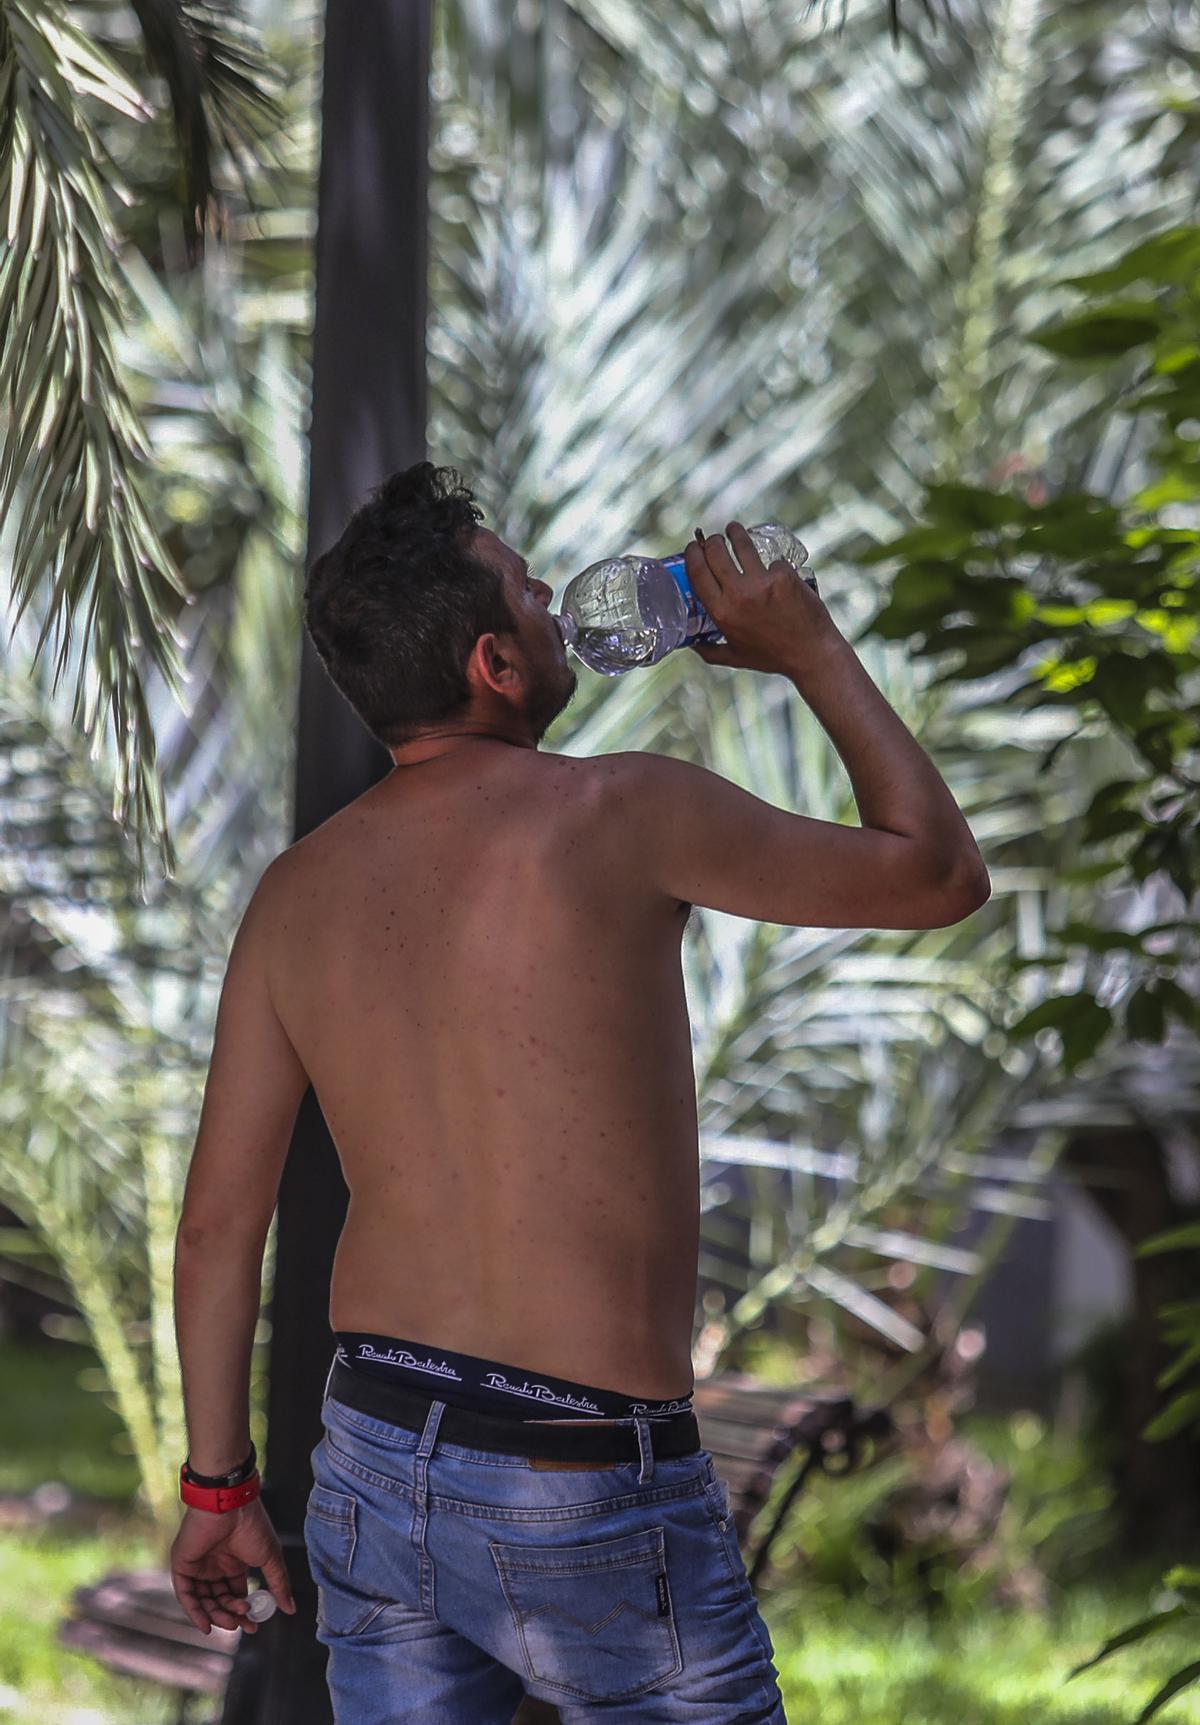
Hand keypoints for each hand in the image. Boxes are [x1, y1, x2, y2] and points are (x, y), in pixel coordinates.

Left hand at [170, 1499, 296, 1634]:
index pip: (235, 1594)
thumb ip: (278, 1584)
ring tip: (232, 1621)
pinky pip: (186, 1594)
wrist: (230, 1505)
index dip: (243, 1611)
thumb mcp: (269, 1558)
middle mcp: (215, 1566)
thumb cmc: (252, 1526)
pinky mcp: (183, 1564)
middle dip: (231, 1615)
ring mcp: (198, 1565)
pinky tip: (207, 1625)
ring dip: (216, 1616)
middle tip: (242, 1623)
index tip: (253, 1625)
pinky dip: (195, 1612)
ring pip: (204, 1601)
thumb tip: (291, 1609)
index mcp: (234, 1562)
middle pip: (219, 1600)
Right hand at [683, 521, 840, 675]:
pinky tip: (775, 572)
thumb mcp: (735, 658)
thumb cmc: (772, 656)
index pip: (698, 572)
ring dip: (735, 533)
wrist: (811, 653)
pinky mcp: (784, 575)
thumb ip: (709, 651)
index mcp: (722, 613)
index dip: (692, 554)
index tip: (692, 547)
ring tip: (733, 529)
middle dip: (711, 540)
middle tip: (714, 539)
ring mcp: (762, 583)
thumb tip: (691, 643)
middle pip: (716, 552)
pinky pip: (773, 561)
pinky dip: (773, 566)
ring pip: (743, 545)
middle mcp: (738, 595)